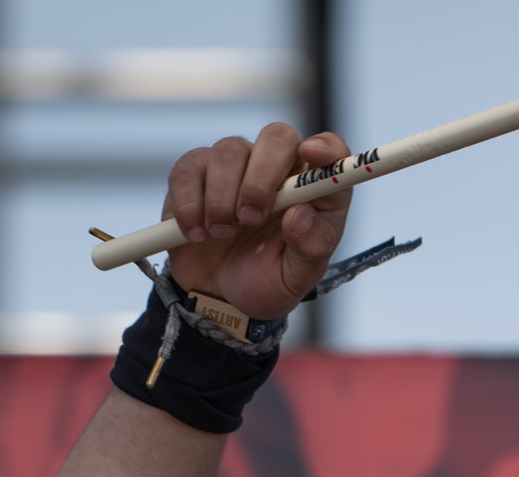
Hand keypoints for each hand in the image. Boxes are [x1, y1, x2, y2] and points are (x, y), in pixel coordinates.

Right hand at [160, 125, 353, 321]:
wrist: (218, 298)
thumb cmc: (266, 280)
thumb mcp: (296, 278)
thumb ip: (310, 248)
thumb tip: (301, 215)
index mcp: (311, 190)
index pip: (330, 150)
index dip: (326, 146)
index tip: (312, 154)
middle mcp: (276, 169)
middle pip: (277, 136)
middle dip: (262, 175)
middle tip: (250, 217)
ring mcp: (234, 167)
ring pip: (229, 151)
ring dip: (222, 197)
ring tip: (222, 234)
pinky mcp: (194, 173)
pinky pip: (188, 170)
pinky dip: (189, 204)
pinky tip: (196, 234)